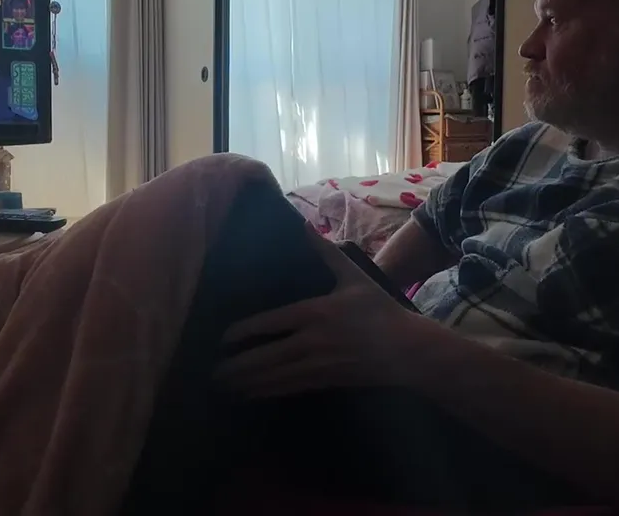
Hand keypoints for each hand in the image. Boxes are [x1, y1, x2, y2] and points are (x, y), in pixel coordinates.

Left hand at [214, 229, 437, 398]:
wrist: (408, 350)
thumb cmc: (379, 309)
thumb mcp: (353, 276)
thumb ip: (325, 252)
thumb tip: (304, 224)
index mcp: (315, 313)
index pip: (270, 324)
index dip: (242, 333)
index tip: (222, 338)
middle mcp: (312, 341)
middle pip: (265, 356)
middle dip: (236, 366)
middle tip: (211, 370)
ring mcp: (319, 365)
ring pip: (274, 376)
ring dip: (246, 382)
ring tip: (222, 385)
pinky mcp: (325, 381)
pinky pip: (288, 388)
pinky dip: (266, 392)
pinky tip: (250, 394)